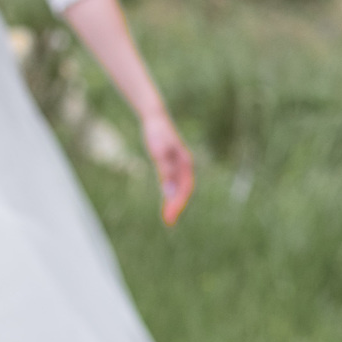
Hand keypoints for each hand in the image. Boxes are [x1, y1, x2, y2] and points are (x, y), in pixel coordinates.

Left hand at [142, 111, 194, 226]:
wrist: (155, 118)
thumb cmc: (157, 133)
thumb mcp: (159, 153)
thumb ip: (165, 171)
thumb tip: (168, 192)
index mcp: (185, 163)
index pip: (184, 189)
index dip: (178, 204)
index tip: (170, 217)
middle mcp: (185, 166)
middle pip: (184, 191)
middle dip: (177, 206)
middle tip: (169, 222)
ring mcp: (180, 165)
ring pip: (180, 188)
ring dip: (175, 202)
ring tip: (168, 217)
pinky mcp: (172, 164)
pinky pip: (174, 183)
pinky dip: (171, 194)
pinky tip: (166, 201)